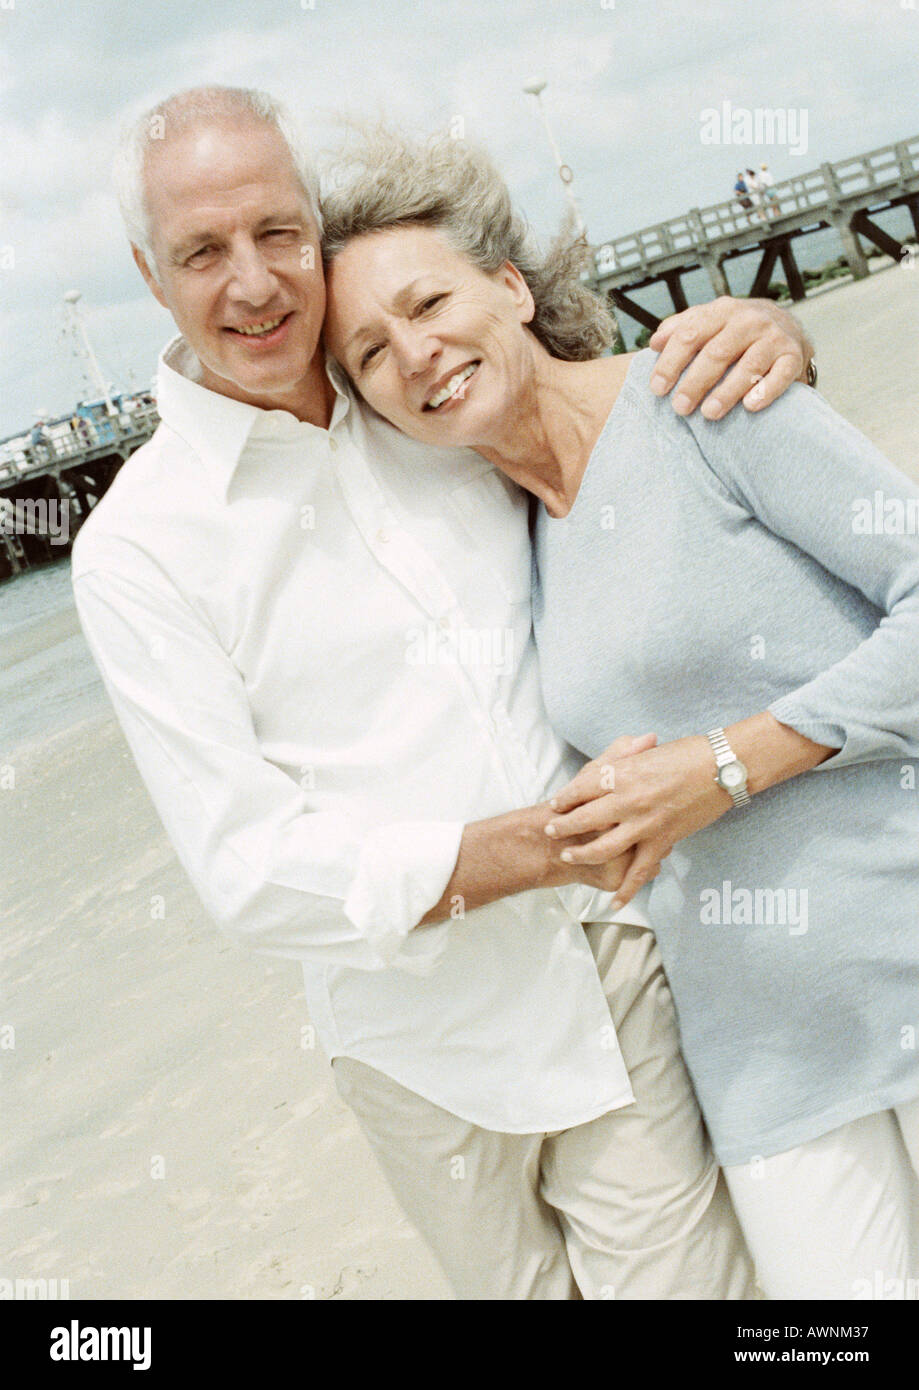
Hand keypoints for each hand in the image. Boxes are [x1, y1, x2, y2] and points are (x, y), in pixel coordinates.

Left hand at [545, 734, 732, 906]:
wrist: (723, 767)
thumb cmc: (689, 753)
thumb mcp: (649, 751)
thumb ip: (624, 755)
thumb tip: (607, 764)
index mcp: (623, 772)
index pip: (581, 788)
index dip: (564, 797)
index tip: (555, 804)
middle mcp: (627, 798)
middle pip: (582, 817)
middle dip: (562, 826)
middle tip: (549, 830)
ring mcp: (644, 823)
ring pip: (602, 847)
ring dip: (581, 853)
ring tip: (567, 855)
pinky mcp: (663, 841)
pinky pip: (640, 871)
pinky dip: (626, 889)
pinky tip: (613, 901)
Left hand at [647, 296, 813, 420]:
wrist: (788, 327)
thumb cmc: (737, 331)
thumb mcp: (710, 322)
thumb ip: (681, 329)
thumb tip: (654, 342)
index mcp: (721, 311)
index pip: (690, 335)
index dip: (671, 362)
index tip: (657, 389)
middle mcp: (748, 320)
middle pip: (717, 352)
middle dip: (695, 382)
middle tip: (680, 408)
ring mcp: (773, 337)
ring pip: (748, 365)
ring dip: (727, 391)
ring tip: (709, 414)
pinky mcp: (793, 355)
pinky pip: (781, 374)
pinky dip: (766, 390)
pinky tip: (750, 406)